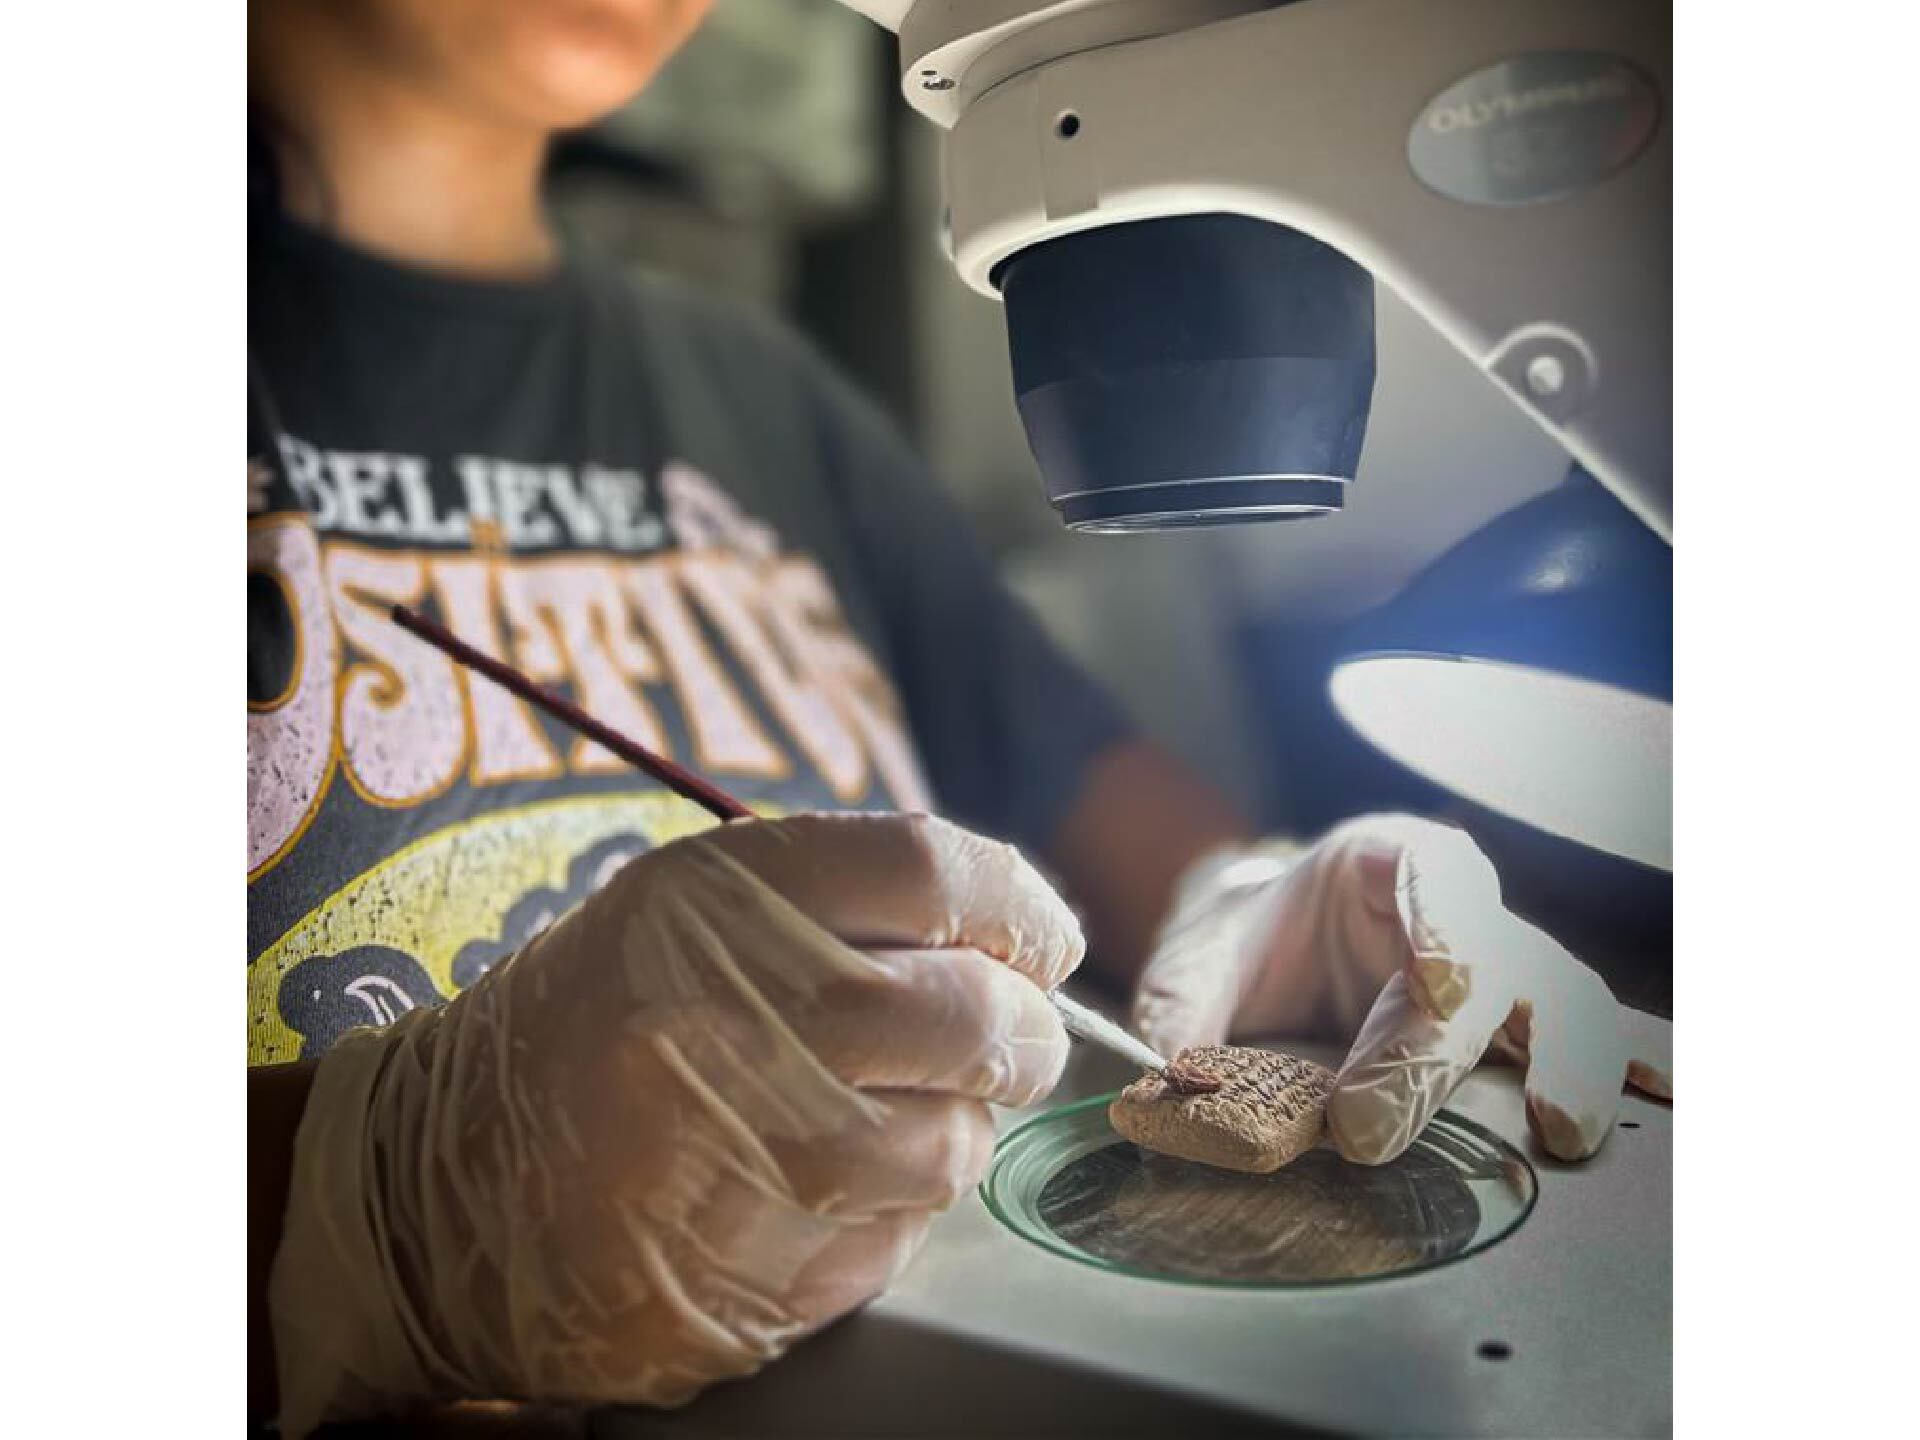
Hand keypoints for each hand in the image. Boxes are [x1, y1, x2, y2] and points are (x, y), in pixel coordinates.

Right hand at [269, 812, 1082, 1434]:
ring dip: (956, 1123)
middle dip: (1020, 1025)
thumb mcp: (683, 914)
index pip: (939, 872)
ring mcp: (744, 1158)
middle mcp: (731, 1018)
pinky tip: (821, 1184)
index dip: (1022, 905)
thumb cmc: (591, 1033)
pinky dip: (893, 1206)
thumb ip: (843, 902)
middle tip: (1005, 1030)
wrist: (440, 1195)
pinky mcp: (758, 1277)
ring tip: (888, 1109)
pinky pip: (898, 1235)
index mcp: (713, 903)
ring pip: (953, 1140)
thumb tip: (1021, 929)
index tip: (1040, 937)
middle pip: (974, 1010)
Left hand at [1131, 814, 1669, 1164]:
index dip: (1441, 923)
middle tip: (1369, 1125)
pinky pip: (1594, 1045)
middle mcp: (1461, 913)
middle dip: (1430, 1052)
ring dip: (1570, 1063)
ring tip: (1563, 1129)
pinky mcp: (1522, 1038)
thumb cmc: (1249, 945)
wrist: (1277, 953)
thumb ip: (1177, 1010)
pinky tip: (1665, 1099)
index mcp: (1387, 861)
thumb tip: (1162, 1075)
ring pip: (1563, 1005)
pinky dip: (1635, 1067)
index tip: (1441, 980)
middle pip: (1483, 968)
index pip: (1430, 872)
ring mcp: (1506, 976)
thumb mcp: (1197, 958)